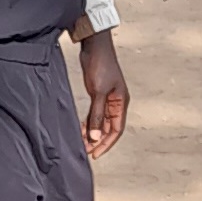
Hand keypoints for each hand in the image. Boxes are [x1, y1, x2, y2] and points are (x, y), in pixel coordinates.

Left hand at [80, 30, 128, 158]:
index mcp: (121, 102)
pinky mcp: (97, 94)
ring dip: (92, 133)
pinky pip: (94, 114)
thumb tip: (95, 136)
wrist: (94, 46)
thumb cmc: (101, 65)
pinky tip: (80, 129)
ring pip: (101, 122)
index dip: (106, 143)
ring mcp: (106, 98)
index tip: (95, 154)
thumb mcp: (99, 92)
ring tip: (81, 143)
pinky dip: (88, 123)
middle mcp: (116, 103)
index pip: (116, 130)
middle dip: (98, 140)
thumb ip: (97, 115)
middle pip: (108, 128)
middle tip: (85, 151)